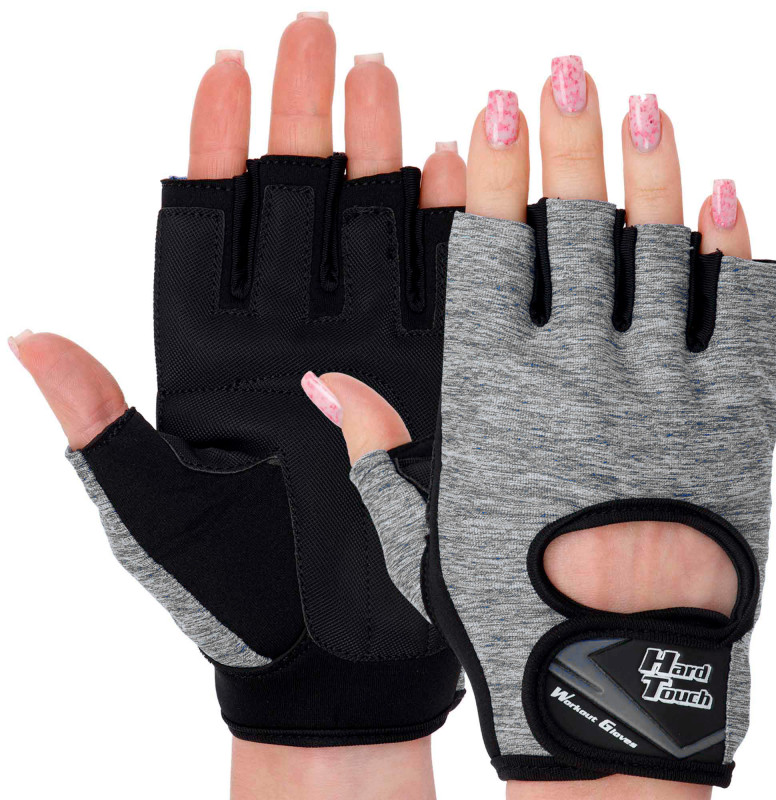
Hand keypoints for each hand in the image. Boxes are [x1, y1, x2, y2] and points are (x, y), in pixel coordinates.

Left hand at [10, 13, 465, 799]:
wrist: (335, 657)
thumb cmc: (239, 600)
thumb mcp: (157, 519)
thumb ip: (104, 431)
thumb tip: (33, 341)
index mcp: (216, 362)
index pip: (212, 232)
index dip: (217, 146)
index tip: (225, 70)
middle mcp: (291, 342)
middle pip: (296, 208)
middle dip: (304, 117)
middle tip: (317, 37)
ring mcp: (363, 351)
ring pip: (367, 233)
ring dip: (374, 153)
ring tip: (381, 81)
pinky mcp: (425, 382)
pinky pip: (433, 294)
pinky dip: (442, 231)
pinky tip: (446, 169)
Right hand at [310, 57, 760, 799]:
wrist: (609, 682)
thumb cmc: (504, 604)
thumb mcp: (419, 529)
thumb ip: (374, 446)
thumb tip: (326, 382)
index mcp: (496, 394)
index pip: (490, 256)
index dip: (491, 177)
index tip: (495, 111)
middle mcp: (578, 375)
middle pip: (574, 232)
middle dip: (568, 142)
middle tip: (568, 69)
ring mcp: (662, 391)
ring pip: (659, 255)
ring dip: (650, 172)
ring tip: (642, 104)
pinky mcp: (732, 421)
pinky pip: (739, 316)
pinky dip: (734, 251)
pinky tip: (724, 195)